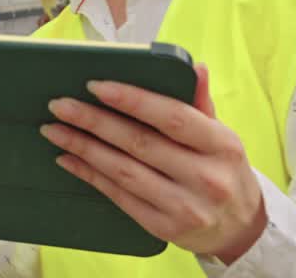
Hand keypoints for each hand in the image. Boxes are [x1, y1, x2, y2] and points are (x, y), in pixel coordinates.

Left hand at [40, 64, 266, 263]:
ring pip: (123, 171)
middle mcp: (205, 178)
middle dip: (93, 121)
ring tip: (54, 129)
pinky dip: (90, 175)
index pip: (171, 117)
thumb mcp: (222, 136)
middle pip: (139, 143)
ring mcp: (184, 207)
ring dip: (82, 148)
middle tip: (60, 105)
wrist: (241, 230)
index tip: (95, 85)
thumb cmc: (224, 171)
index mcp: (222, 146)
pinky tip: (68, 159)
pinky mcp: (164, 229)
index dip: (132, 99)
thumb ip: (201, 103)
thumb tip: (194, 66)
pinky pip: (119, 197)